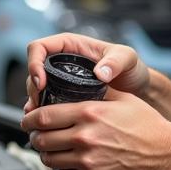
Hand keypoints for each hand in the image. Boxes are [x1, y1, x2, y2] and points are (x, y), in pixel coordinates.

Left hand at [21, 90, 170, 169]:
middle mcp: (85, 137)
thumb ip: (96, 91)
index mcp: (89, 113)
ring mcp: (87, 161)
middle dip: (35, 137)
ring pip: (49, 160)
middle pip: (40, 139)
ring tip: (54, 149)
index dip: (29, 118)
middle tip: (38, 135)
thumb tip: (74, 85)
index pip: (43, 116)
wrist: (167, 154)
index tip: (27, 119)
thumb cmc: (148, 126)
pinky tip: (73, 163)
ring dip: (47, 154)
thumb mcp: (122, 98)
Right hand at [24, 32, 150, 110]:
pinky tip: (46, 124)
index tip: (41, 82)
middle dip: (32, 88)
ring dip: (34, 102)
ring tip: (39, 118)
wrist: (137, 90)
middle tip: (39, 105)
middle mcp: (61, 60)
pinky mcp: (63, 95)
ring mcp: (60, 78)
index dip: (34, 63)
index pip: (38, 47)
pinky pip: (45, 101)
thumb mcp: (127, 59)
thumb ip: (116, 61)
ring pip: (36, 88)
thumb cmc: (132, 69)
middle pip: (34, 70)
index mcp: (70, 45)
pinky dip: (42, 112)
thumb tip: (101, 73)